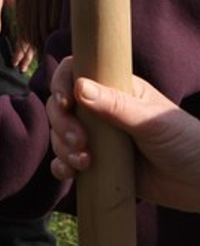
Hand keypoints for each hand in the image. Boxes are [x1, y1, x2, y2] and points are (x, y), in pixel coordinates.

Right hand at [49, 57, 199, 212]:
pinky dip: (62, 165)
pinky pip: (68, 161)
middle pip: (61, 106)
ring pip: (61, 134)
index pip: (75, 73)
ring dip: (62, 147)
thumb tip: (79, 86)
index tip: (66, 103)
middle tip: (80, 141)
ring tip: (85, 162)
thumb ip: (115, 106)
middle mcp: (101, 111)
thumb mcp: (150, 122)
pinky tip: (69, 172)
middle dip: (62, 123)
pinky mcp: (98, 164)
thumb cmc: (186, 142)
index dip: (62, 84)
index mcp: (115, 90)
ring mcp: (98, 138)